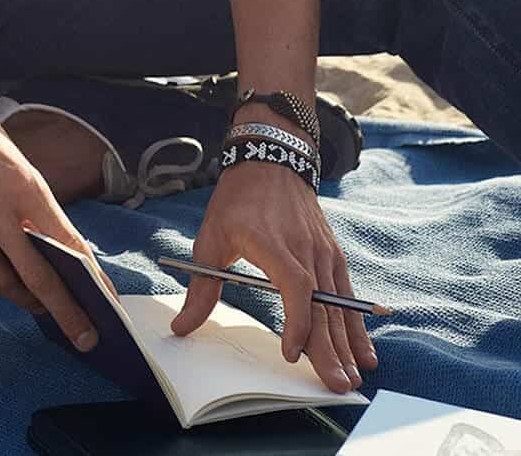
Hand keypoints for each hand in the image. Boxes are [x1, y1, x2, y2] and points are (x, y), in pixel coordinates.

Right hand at [0, 70, 118, 349]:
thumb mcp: (13, 155)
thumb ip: (29, 199)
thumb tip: (47, 243)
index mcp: (22, 185)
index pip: (66, 244)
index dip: (90, 278)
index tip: (106, 303)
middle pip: (35, 278)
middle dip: (64, 312)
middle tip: (83, 336)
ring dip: (22, 295)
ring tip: (37, 301)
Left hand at [169, 161, 377, 392]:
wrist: (271, 159)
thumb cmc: (237, 200)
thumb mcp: (210, 238)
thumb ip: (201, 286)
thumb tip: (182, 326)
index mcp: (272, 242)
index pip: (295, 285)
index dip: (297, 321)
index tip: (291, 352)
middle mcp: (304, 248)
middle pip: (322, 304)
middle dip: (331, 349)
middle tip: (338, 386)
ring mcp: (322, 251)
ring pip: (339, 303)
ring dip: (347, 343)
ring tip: (353, 378)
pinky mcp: (332, 254)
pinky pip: (347, 294)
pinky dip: (356, 324)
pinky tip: (364, 352)